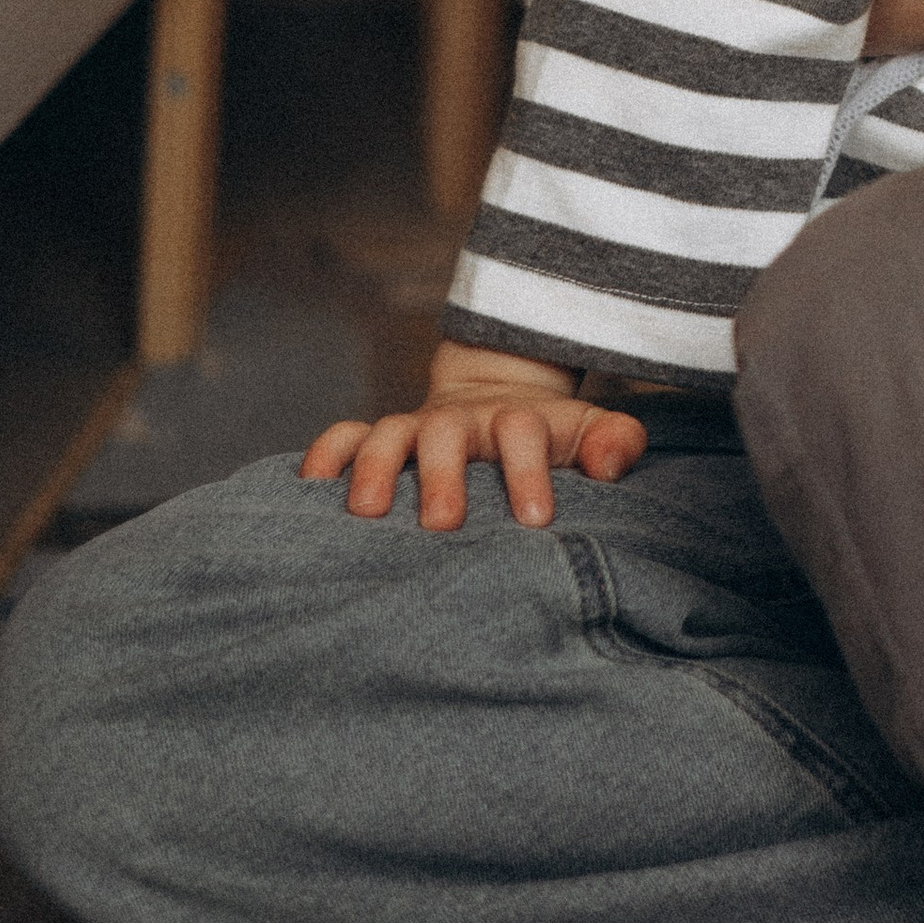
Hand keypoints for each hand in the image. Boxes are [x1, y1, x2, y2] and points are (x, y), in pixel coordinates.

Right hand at [303, 341, 649, 531]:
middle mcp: (459, 422)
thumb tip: (612, 463)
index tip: (536, 521)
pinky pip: (341, 437)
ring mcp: (413, 427)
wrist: (498, 398)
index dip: (529, 473)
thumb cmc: (548, 438)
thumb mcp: (590, 432)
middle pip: (446, 436)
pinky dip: (324, 456)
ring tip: (365, 514)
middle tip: (443, 525)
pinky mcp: (376, 436)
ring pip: (386, 435)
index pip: (522, 435)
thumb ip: (615, 443)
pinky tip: (308, 488)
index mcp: (514, 421)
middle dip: (443, 477)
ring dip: (374, 468)